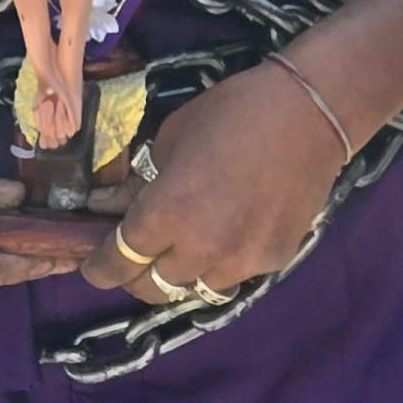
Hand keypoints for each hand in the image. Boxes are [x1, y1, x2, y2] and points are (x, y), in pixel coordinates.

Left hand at [81, 62, 346, 305]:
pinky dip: (218, 265)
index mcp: (167, 213)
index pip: (118, 261)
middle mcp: (199, 248)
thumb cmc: (233, 112)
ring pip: (192, 289)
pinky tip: (224, 237)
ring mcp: (239, 261)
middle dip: (134, 276)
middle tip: (135, 256)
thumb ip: (140, 182)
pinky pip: (232, 277)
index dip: (99, 269)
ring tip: (182, 249)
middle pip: (150, 288)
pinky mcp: (272, 262)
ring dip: (178, 274)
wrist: (310, 114)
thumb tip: (110, 208)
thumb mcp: (172, 137)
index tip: (93, 266)